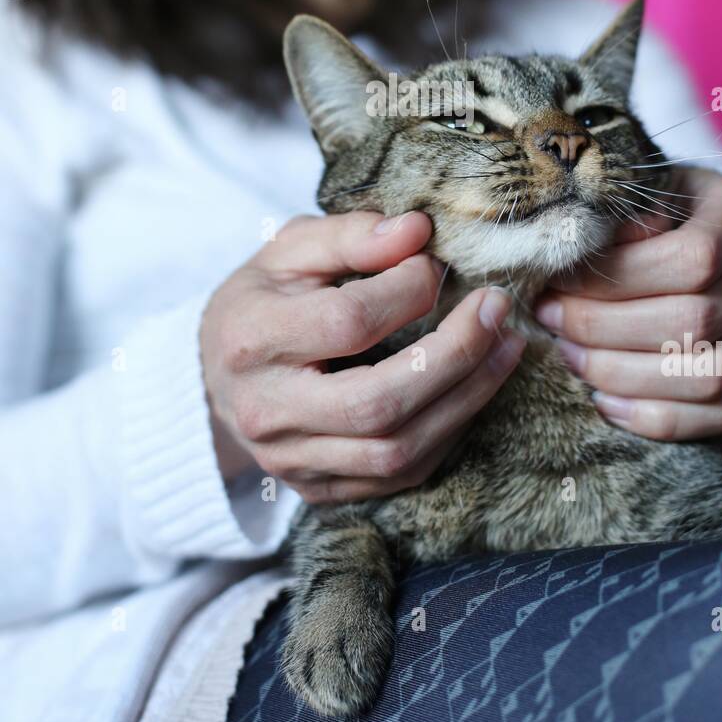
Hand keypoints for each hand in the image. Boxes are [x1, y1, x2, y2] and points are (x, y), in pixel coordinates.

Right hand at [199, 210, 525, 499]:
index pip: (346, 322)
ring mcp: (294, 460)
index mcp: (254, 338)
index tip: (435, 263)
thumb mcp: (289, 249)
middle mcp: (269, 410)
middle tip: (497, 310)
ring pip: (397, 451)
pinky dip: (448, 432)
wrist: (215, 376)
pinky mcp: (320, 490)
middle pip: (379, 402)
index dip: (406, 290)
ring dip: (467, 398)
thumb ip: (350, 235)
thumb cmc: (263, 299)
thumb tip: (417, 231)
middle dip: (456, 355)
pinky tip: (474, 388)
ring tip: (506, 347)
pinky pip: (399, 475)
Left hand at [533, 167, 721, 439]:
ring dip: (623, 374)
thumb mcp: (649, 189)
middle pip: (692, 322)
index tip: (557, 283)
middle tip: (551, 320)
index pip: (691, 259)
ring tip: (570, 357)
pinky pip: (715, 417)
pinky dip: (652, 416)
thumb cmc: (669, 208)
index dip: (616, 279)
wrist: (719, 240)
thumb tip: (584, 245)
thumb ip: (624, 212)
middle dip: (605, 328)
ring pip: (705, 378)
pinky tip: (604, 399)